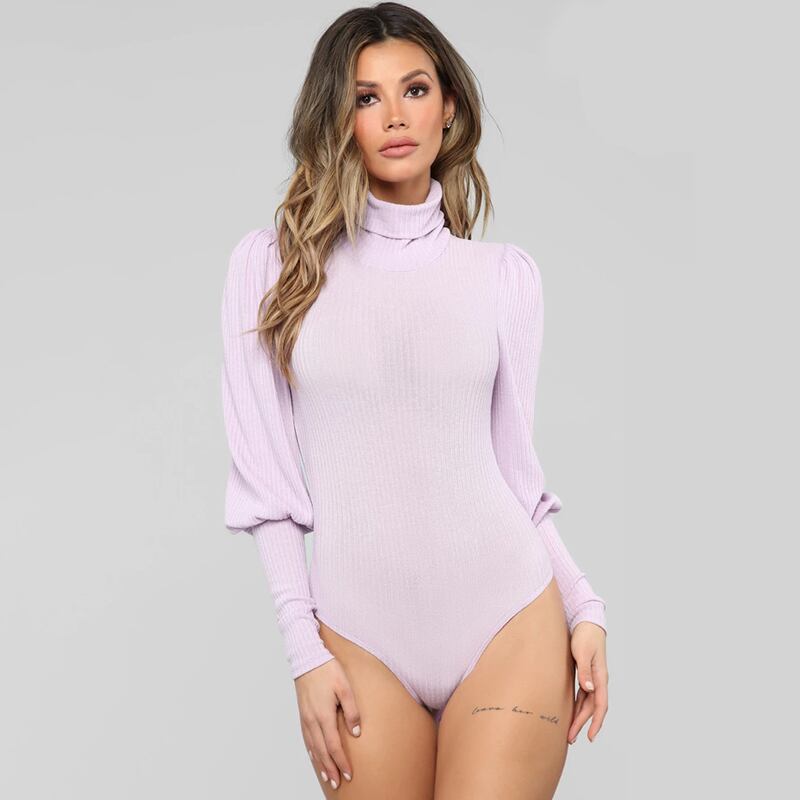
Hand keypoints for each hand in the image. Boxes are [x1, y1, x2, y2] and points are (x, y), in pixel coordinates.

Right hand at [295, 658, 361, 790]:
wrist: (307, 657)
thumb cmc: (327, 669)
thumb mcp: (345, 686)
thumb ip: (351, 709)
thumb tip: (356, 732)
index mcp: (324, 714)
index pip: (333, 745)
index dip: (341, 762)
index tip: (348, 774)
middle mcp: (312, 719)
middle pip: (322, 751)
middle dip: (331, 769)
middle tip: (338, 783)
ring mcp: (305, 717)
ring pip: (313, 747)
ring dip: (320, 763)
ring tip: (327, 776)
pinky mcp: (303, 713)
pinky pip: (306, 737)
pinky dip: (311, 751)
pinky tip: (315, 756)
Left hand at [567, 621, 607, 743]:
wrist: (586, 622)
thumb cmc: (585, 635)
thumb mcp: (582, 652)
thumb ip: (585, 671)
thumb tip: (588, 689)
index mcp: (600, 677)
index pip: (600, 705)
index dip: (597, 722)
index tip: (590, 736)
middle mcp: (598, 680)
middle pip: (592, 708)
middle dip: (582, 724)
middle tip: (571, 739)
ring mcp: (592, 678)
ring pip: (586, 703)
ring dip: (579, 717)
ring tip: (569, 732)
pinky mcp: (584, 674)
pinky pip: (582, 695)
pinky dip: (577, 706)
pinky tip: (570, 713)